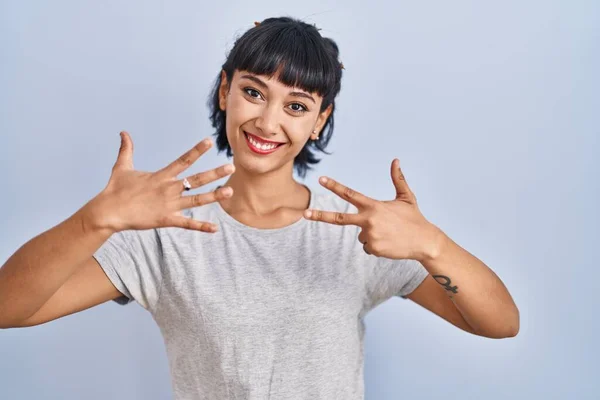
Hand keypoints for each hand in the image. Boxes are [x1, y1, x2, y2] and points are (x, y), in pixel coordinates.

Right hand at [86, 131, 234, 233]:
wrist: (108, 211)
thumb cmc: (115, 189)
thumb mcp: (122, 167)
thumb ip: (126, 149)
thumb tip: (123, 132)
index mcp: (161, 176)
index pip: (183, 160)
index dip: (197, 150)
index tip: (209, 141)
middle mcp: (168, 188)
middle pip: (197, 179)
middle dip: (215, 173)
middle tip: (231, 167)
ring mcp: (169, 204)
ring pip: (197, 200)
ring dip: (214, 196)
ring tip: (230, 191)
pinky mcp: (166, 219)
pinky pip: (187, 223)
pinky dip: (201, 226)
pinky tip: (215, 228)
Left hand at [303, 159, 441, 261]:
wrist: (424, 242)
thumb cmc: (415, 218)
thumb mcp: (406, 197)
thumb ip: (398, 179)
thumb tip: (395, 160)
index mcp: (373, 206)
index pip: (350, 194)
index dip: (334, 186)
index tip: (321, 179)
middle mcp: (368, 220)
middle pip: (338, 218)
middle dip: (319, 215)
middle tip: (304, 213)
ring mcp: (369, 235)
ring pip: (361, 235)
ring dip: (372, 235)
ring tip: (389, 234)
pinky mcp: (373, 248)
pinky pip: (368, 247)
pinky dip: (377, 246)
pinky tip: (390, 243)